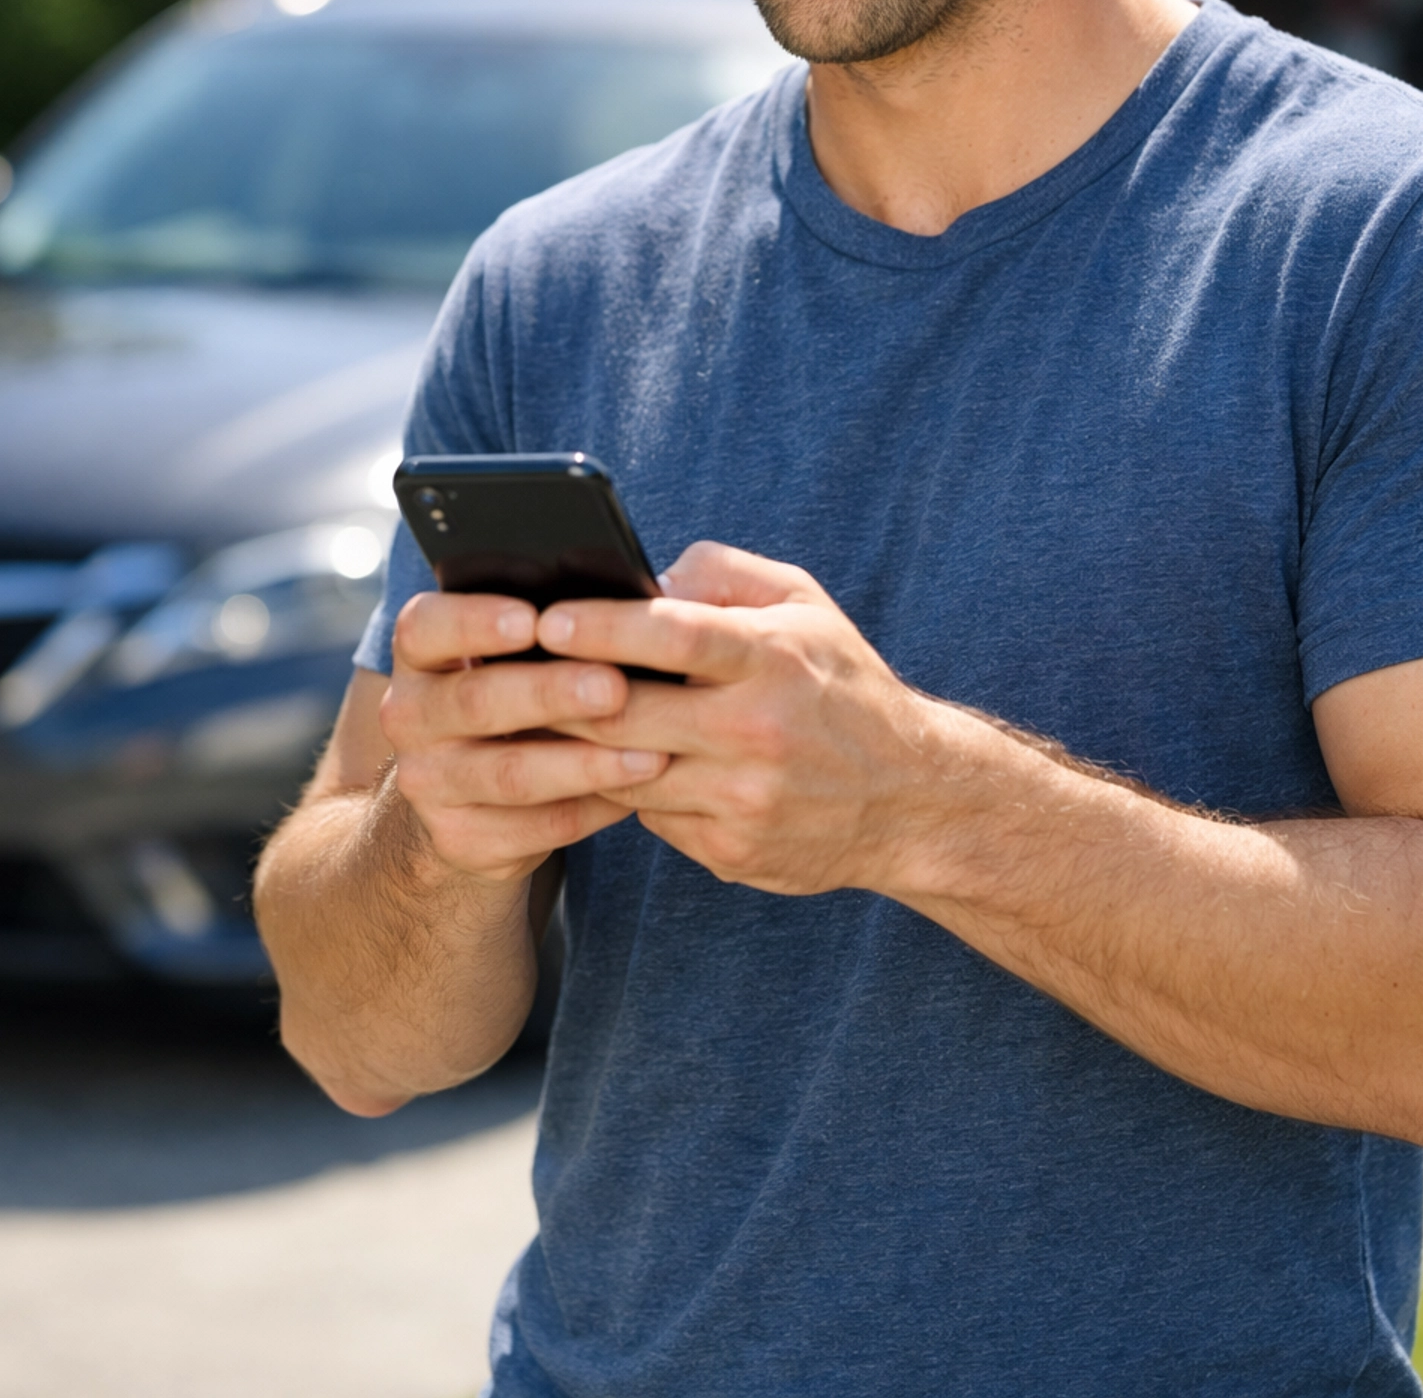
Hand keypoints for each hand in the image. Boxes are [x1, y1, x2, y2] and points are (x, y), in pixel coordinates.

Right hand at [379, 591, 670, 884]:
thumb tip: (634, 605)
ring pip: (510, 774)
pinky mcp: (461, 840)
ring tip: (650, 753)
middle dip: (551, 693)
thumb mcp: (509, 656)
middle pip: (476, 701)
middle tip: (614, 686)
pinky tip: (637, 793)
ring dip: (585, 764)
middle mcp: (409, 716)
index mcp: (420, 654)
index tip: (534, 618)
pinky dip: (592, 809)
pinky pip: (536, 827)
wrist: (465, 796)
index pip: (426, 628)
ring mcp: (429, 784)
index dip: (475, 621)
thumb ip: (552, 630)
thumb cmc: (514, 694)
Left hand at [542, 543, 939, 895]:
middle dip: (559, 694)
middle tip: (512, 672)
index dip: (602, 626)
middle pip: (626, 714)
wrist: (911, 798)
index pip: (673, 636)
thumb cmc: (840, 683)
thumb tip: (646, 578)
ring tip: (537, 717)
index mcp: (772, 658)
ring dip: (576, 746)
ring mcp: (742, 799)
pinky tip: (609, 764)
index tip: (546, 618)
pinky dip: (624, 787)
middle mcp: (757, 731)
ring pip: (623, 771)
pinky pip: (648, 815)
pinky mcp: (730, 850)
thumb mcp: (803, 603)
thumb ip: (722, 572)